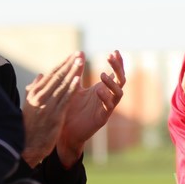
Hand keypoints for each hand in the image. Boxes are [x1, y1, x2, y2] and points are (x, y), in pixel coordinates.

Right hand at [21, 52, 83, 166]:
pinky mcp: (53, 116)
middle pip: (57, 77)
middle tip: (79, 53)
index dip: (62, 64)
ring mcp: (46, 106)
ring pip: (61, 85)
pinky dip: (71, 88)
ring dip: (72, 72)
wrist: (26, 147)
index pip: (50, 75)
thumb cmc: (29, 126)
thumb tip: (40, 75)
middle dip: (69, 64)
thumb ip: (35, 90)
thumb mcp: (30, 106)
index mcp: (34, 93)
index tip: (72, 56)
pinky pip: (64, 99)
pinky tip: (78, 80)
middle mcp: (39, 97)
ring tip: (80, 61)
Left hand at [57, 51, 126, 165]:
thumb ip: (77, 72)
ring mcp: (106, 107)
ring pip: (118, 93)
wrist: (63, 131)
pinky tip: (98, 90)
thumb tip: (79, 53)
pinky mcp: (102, 118)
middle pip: (121, 80)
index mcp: (102, 88)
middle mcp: (107, 97)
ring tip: (103, 75)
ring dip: (112, 83)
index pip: (115, 73)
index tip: (114, 51)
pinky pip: (109, 107)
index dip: (117, 63)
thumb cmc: (69, 109)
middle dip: (118, 68)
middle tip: (111, 57)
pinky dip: (105, 98)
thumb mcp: (73, 86)